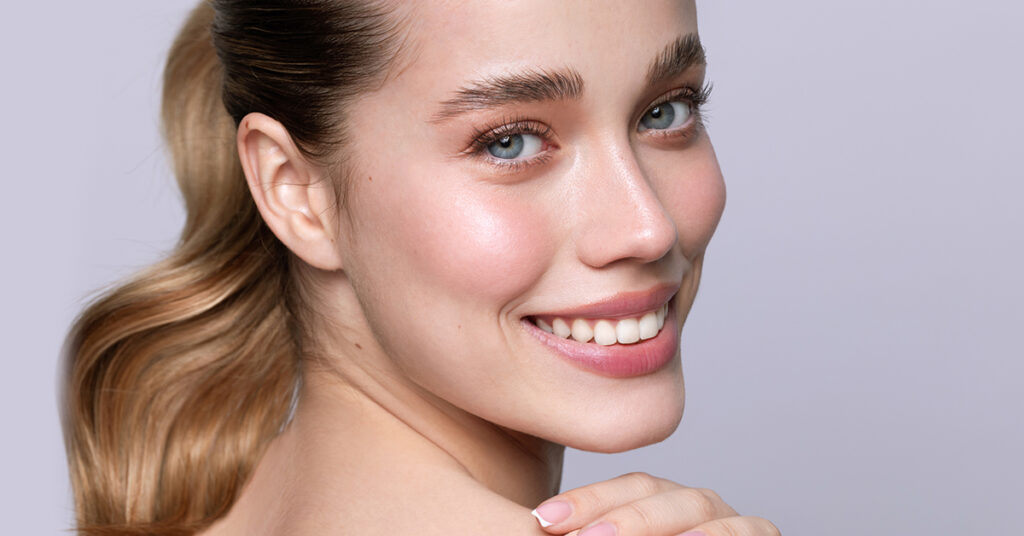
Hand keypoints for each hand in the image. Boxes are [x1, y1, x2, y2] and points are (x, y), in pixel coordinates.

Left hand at [530, 472, 778, 535]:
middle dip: (617, 515)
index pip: (627, 488)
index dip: (586, 499)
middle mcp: (698, 507)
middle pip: (657, 493)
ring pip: (698, 507)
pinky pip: (747, 531)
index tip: (544, 520)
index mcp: (663, 505)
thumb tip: (546, 528)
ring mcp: (734, 521)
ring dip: (655, 524)